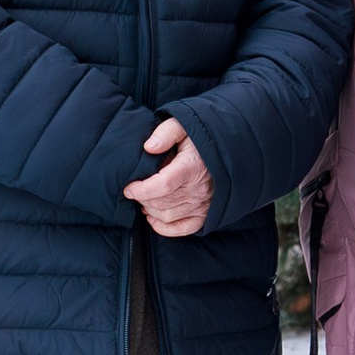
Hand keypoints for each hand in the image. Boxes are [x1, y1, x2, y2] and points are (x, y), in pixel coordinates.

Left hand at [123, 116, 212, 241]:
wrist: (226, 149)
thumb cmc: (200, 137)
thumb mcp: (183, 125)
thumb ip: (165, 133)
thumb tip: (149, 147)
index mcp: (191, 167)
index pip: (162, 185)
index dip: (141, 190)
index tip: (128, 188)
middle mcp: (198, 189)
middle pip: (162, 202)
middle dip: (142, 198)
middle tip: (135, 190)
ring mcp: (203, 204)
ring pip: (168, 216)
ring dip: (150, 210)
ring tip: (143, 200)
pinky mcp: (205, 214)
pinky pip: (183, 228)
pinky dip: (164, 227)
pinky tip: (153, 218)